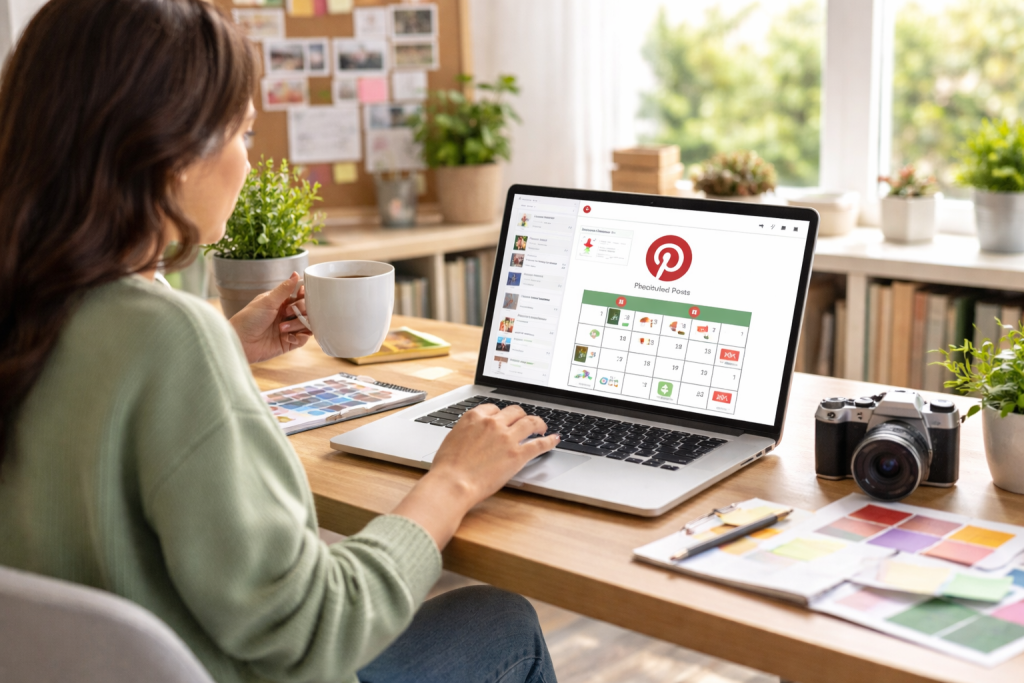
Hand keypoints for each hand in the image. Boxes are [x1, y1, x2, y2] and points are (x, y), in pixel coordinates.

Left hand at [229, 272, 310, 363]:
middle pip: (307, 309)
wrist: (240, 342)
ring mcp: (289, 328)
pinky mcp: (289, 342)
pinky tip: (287, 338)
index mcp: (281, 302)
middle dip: (300, 311)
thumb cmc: (248, 319)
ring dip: (297, 325)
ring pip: (307, 324)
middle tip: (286, 314)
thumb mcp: (267, 301)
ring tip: (282, 329)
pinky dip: (298, 338)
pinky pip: (303, 339)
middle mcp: (286, 314)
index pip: (300, 296)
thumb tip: (295, 274)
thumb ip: (284, 289)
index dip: (304, 296)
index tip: (300, 296)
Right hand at [429, 405, 559, 504]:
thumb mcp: (452, 439)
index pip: (494, 408)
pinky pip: (538, 444)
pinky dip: (549, 440)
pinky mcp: (517, 454)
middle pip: (514, 411)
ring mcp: (507, 438)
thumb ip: (466, 432)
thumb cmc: (447, 467)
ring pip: (530, 422)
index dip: (501, 414)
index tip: (504, 419)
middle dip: (520, 416)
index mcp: (474, 417)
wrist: (452, 483)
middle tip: (524, 421)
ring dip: (538, 423)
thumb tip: (471, 435)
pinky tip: (553, 439)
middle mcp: (493, 423)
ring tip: (541, 427)